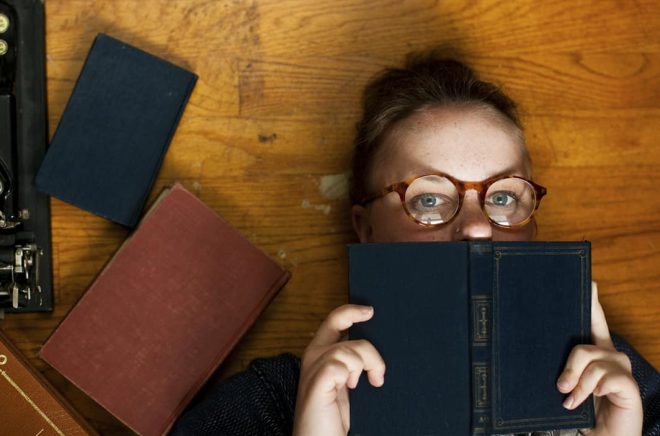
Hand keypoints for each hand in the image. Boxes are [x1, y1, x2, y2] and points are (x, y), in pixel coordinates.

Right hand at [293, 304, 385, 435]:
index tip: (370, 311)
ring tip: (369, 383)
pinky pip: (341, 364)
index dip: (351, 311)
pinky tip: (352, 388)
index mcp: (319, 354)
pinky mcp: (317, 382)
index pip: (333, 321)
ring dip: (367, 364)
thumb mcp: (345, 385)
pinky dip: (352, 373)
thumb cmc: (332, 418)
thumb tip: (377, 349)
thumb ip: (352, 365)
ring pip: (349, 347)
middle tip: (378, 355)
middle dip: (361, 334)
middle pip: (338, 322)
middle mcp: (314, 356)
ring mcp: (314, 368)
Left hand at [556, 282, 642, 434]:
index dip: (592, 301)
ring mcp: (621, 368)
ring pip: (588, 360)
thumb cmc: (585, 411)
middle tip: (560, 387)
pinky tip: (592, 400)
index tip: (589, 281)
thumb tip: (542, 360)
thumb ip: (562, 370)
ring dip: (576, 384)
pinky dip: (590, 391)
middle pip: (581, 345)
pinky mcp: (627, 383)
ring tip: (571, 401)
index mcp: (596, 351)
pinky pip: (601, 378)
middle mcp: (611, 354)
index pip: (594, 321)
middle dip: (568, 366)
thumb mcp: (569, 386)